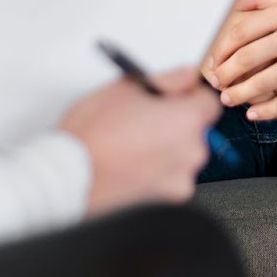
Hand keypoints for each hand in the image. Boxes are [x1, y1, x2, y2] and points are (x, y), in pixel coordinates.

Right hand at [59, 67, 219, 213]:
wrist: (67, 177)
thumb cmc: (91, 135)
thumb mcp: (126, 88)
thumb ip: (167, 79)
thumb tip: (186, 76)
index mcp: (186, 121)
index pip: (209, 102)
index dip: (191, 96)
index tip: (175, 96)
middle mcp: (191, 153)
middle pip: (195, 130)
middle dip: (176, 122)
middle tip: (145, 119)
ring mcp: (179, 180)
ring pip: (182, 155)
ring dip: (166, 148)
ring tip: (131, 144)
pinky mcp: (166, 201)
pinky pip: (170, 178)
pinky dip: (156, 172)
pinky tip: (131, 164)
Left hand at [205, 0, 276, 122]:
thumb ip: (269, 1)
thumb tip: (237, 3)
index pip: (241, 30)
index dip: (220, 47)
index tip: (212, 57)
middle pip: (246, 57)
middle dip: (225, 74)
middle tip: (214, 83)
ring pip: (263, 83)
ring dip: (240, 95)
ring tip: (230, 99)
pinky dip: (267, 111)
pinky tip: (256, 113)